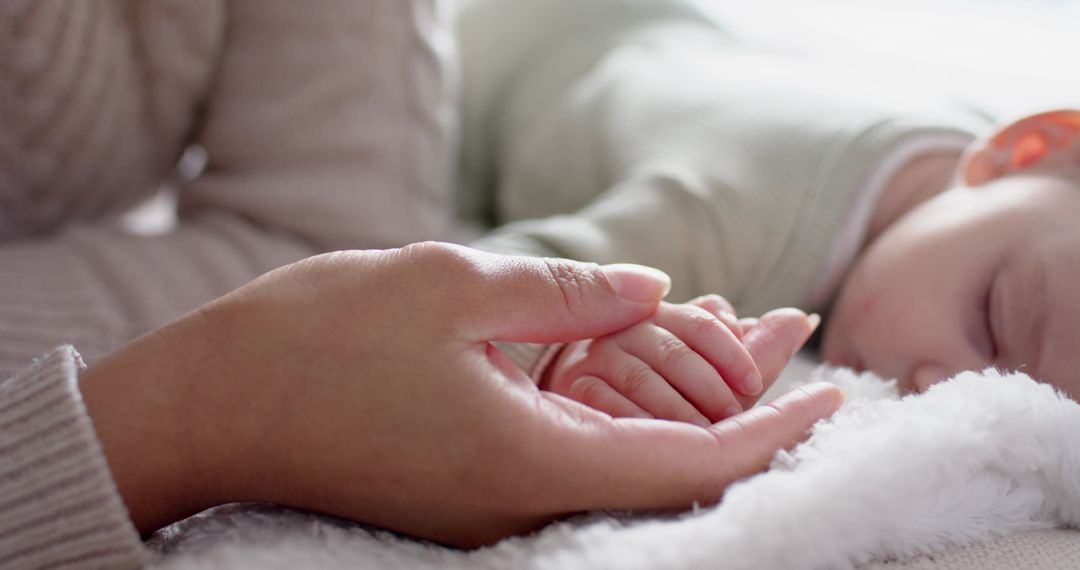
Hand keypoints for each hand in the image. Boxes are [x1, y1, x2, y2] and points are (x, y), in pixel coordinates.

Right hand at [78, 243, 841, 546]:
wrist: (211, 405)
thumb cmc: (319, 340)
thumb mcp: (453, 287)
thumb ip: (568, 295)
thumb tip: (650, 291)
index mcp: (529, 464)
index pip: (689, 466)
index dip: (768, 431)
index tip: (828, 395)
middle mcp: (517, 505)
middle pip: (665, 474)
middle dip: (739, 409)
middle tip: (785, 336)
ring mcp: (488, 506)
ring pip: (617, 466)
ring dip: (681, 406)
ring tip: (730, 338)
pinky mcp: (462, 491)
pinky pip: (568, 459)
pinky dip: (619, 414)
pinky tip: (632, 363)